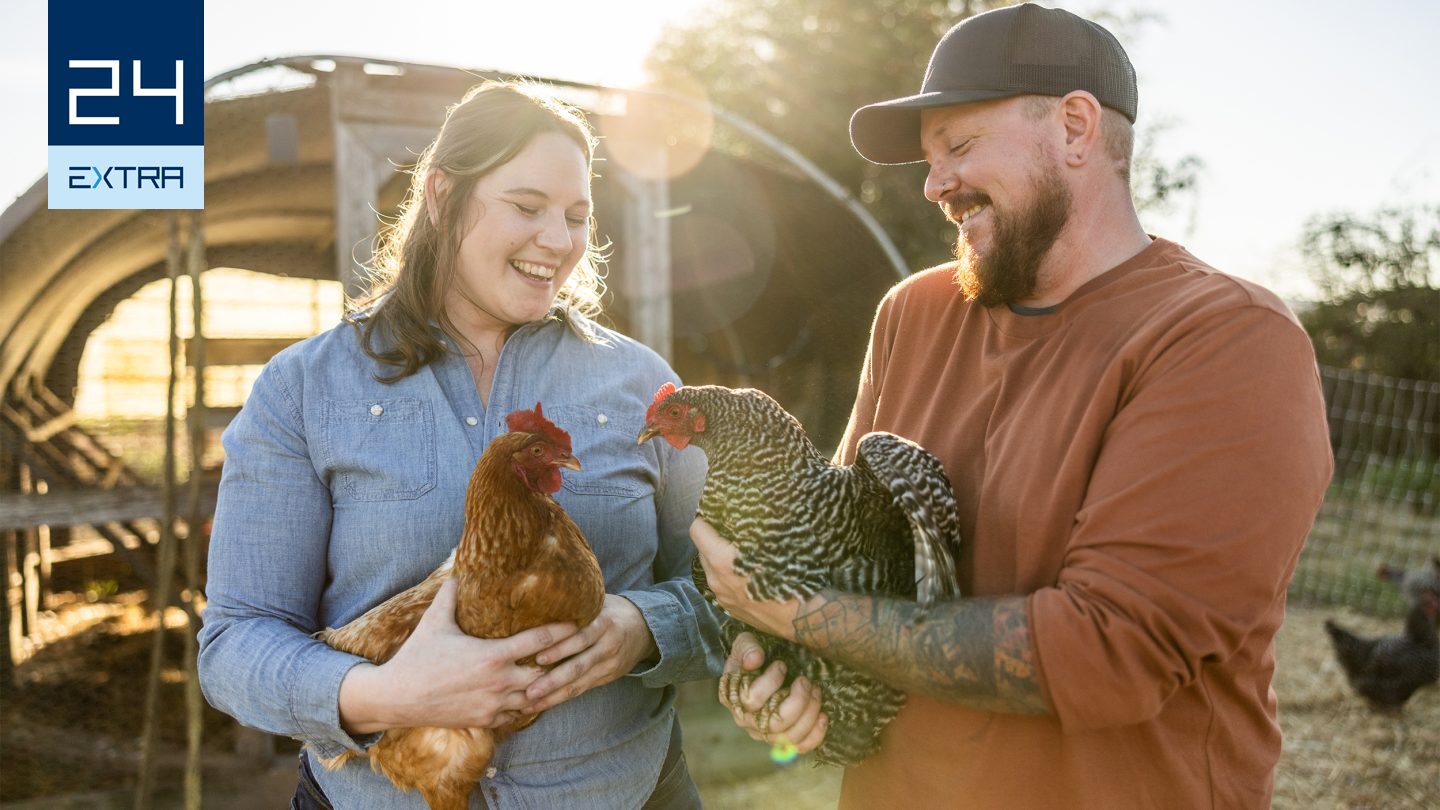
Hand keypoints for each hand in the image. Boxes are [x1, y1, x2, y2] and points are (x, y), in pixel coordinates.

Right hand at [338, 578, 578, 732]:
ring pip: (534, 698)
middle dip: (556, 663)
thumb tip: (458, 572)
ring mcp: (494, 705)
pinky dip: (524, 705)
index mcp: (493, 655)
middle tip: (568, 651)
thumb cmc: (417, 656)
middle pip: (546, 673)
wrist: (397, 697)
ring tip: (551, 674)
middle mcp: (500, 682)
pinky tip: (526, 695)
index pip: (540, 640)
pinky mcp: (486, 721)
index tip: (577, 623)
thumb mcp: (434, 621)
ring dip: (542, 686)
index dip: (562, 631)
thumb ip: (450, 595)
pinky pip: (516, 715)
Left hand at [522, 594, 657, 711]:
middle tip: (530, 691)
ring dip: (554, 695)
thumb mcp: (599, 602)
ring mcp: (609, 665)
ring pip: (579, 683)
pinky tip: (544, 704)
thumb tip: (539, 600)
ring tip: (531, 703)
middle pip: (579, 665)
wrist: (646, 628)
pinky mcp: (607, 677)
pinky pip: (582, 689)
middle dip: (553, 680)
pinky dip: (562, 697)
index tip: (538, 656)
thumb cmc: (611, 610)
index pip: (581, 637)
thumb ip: (576, 606)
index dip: (561, 647)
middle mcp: (608, 646)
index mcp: (604, 623)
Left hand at [690, 517, 801, 640]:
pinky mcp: (729, 609)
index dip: (706, 519)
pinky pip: (721, 585)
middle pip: (702, 550)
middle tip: (733, 533)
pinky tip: (746, 576)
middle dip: (713, 539)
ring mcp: (721, 596)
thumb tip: (746, 512)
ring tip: (741, 555)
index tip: (717, 515)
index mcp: (722, 560)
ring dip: (720, 559)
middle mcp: (715, 579)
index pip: (697, 530)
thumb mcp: (773, 544)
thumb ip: (752, 529)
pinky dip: (727, 577)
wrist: (801, 617)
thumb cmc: (790, 577)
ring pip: (711, 569)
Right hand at [719, 632, 827, 752]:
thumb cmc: (752, 654)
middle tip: (806, 681)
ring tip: (816, 691)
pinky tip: (823, 717)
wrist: (759, 666)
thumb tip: (755, 659)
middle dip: (798, 701)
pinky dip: (814, 736)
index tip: (782, 665)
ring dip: (809, 714)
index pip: (751, 700)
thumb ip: (747, 647)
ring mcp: (764, 733)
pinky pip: (798, 747)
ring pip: (789, 736)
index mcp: (733, 698)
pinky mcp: (781, 740)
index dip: (771, 682)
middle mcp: (747, 721)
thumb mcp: (745, 642)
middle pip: (775, 723)